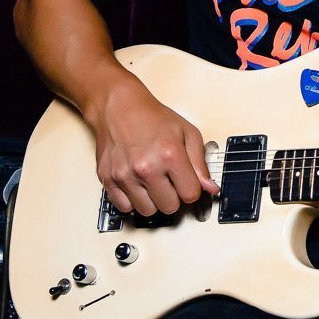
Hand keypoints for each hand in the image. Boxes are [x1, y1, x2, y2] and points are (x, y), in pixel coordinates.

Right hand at [87, 80, 219, 215]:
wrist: (119, 107)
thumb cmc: (153, 118)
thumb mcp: (187, 133)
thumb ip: (200, 163)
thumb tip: (210, 188)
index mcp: (170, 155)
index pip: (190, 194)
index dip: (192, 189)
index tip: (187, 182)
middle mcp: (146, 167)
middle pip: (170, 207)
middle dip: (173, 196)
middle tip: (169, 180)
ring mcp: (125, 175)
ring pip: (147, 211)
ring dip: (153, 200)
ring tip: (152, 181)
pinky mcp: (108, 179)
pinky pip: (124, 207)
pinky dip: (132, 200)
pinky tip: (137, 184)